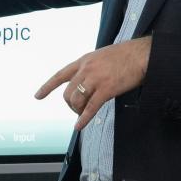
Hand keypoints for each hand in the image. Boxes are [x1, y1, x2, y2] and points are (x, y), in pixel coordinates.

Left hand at [36, 38, 151, 129]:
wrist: (142, 54)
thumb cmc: (127, 55)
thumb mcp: (103, 55)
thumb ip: (92, 66)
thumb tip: (88, 79)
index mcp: (85, 60)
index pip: (61, 75)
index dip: (48, 87)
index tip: (38, 96)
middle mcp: (87, 70)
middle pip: (68, 93)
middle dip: (70, 104)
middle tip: (78, 109)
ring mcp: (96, 80)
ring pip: (77, 101)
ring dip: (78, 111)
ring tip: (84, 114)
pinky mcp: (107, 90)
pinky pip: (91, 108)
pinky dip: (83, 119)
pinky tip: (79, 126)